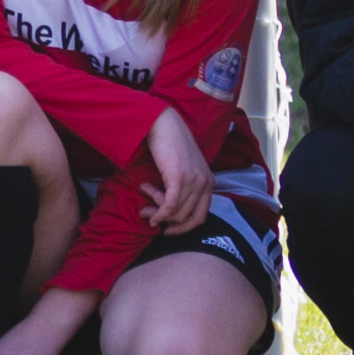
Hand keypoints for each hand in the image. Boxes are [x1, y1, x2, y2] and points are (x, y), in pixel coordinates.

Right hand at [140, 104, 213, 238]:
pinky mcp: (179, 178)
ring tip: (144, 207)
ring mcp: (194, 181)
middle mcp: (205, 184)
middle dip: (168, 224)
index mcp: (209, 183)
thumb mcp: (184, 169)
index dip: (184, 228)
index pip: (201, 216)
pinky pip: (170, 206)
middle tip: (150, 218)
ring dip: (157, 213)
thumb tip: (171, 210)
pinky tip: (149, 213)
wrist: (163, 124)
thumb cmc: (170, 145)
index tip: (168, 230)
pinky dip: (159, 214)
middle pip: (188, 218)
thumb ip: (184, 187)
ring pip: (177, 213)